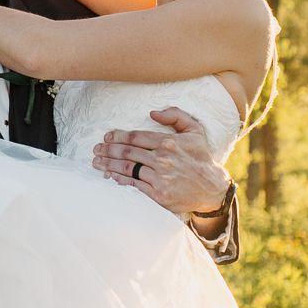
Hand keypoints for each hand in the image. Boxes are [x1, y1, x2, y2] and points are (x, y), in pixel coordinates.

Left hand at [91, 106, 232, 219]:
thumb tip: (152, 113)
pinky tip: (111, 176)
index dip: (118, 136)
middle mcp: (163, 160)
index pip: (136, 137)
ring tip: (97, 162)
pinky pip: (134, 186)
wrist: (211, 187)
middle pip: (127, 153)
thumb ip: (175, 116)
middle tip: (96, 149)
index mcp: (168, 142)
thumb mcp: (194, 130)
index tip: (107, 136)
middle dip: (108, 150)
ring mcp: (160, 178)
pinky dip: (120, 180)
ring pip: (127, 169)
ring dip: (109, 165)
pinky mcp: (159, 194)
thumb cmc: (200, 157)